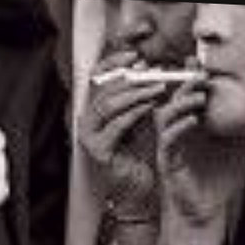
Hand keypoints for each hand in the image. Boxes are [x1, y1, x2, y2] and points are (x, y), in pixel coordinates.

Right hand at [79, 48, 163, 219]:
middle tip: (155, 73)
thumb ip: (140, 97)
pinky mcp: (97, 151)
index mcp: (93, 110)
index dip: (113, 63)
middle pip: (104, 89)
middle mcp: (86, 121)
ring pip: (108, 104)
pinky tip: (151, 107)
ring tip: (158, 89)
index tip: (134, 55)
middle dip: (132, 78)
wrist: (138, 189)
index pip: (96, 79)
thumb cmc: (140, 154)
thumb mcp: (141, 118)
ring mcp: (89, 136)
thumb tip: (150, 68)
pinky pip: (116, 125)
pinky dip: (135, 113)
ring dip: (135, 93)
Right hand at [154, 78, 244, 228]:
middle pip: (173, 100)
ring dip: (180, 103)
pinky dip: (178, 128)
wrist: (209, 211)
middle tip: (201, 74)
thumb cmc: (221, 180)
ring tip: (198, 95)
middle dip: (185, 85)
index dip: (192, 80)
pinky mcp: (168, 162)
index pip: (187, 96)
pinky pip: (167, 140)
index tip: (203, 66)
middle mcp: (178, 133)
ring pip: (164, 116)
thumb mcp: (240, 147)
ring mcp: (171, 147)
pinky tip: (194, 120)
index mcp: (192, 126)